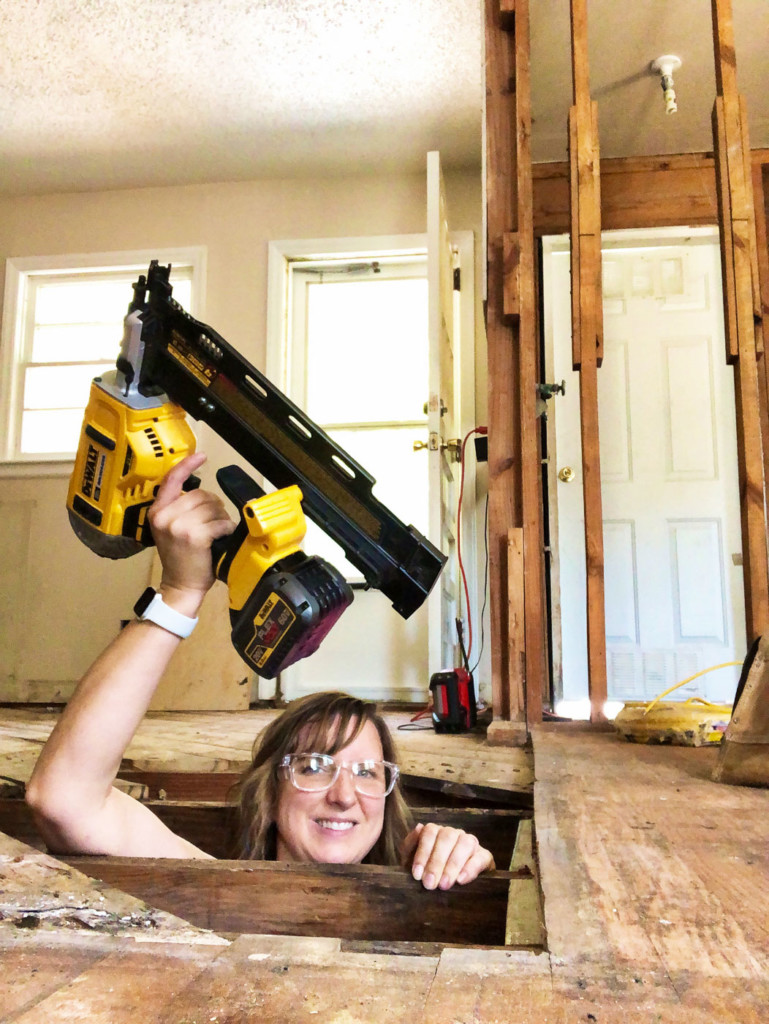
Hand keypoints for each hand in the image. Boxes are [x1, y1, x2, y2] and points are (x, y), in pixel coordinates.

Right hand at [147, 453, 235, 606]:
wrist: (180, 585)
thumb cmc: (180, 558)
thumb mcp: (170, 529)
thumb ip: (179, 508)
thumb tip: (202, 493)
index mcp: (157, 511)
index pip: (172, 479)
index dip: (188, 465)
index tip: (202, 456)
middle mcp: (165, 516)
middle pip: (201, 494)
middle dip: (213, 507)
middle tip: (212, 524)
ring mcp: (179, 525)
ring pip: (213, 507)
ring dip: (221, 519)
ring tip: (214, 533)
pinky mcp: (194, 536)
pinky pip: (221, 522)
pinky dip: (225, 530)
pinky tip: (219, 539)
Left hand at [400, 822, 494, 889]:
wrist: (450, 890)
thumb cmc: (427, 872)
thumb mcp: (412, 860)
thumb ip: (410, 844)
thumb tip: (418, 827)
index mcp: (437, 832)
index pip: (430, 832)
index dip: (423, 853)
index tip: (417, 875)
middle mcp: (454, 833)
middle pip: (447, 838)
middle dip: (436, 862)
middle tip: (429, 884)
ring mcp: (471, 843)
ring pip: (465, 843)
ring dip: (453, 864)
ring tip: (444, 884)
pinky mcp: (485, 856)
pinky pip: (481, 857)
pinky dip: (471, 868)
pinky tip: (461, 880)